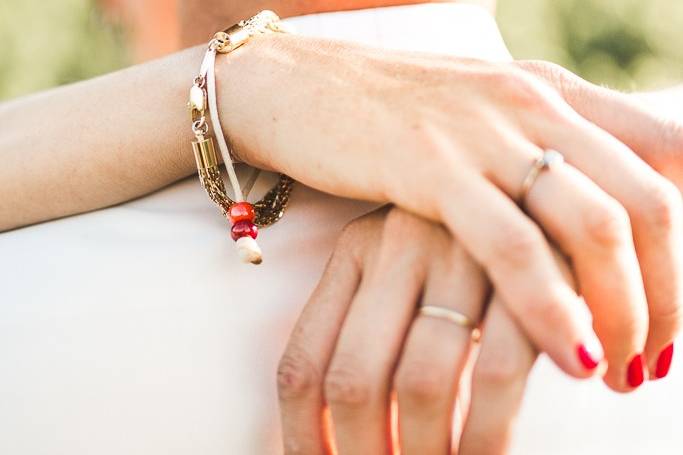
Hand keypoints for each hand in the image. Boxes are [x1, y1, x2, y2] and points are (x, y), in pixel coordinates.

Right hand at [223, 34, 682, 388]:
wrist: (296, 86)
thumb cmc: (386, 116)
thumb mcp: (478, 122)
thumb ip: (535, 155)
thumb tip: (583, 228)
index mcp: (551, 93)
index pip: (668, 154)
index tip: (669, 305)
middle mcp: (532, 104)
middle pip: (648, 205)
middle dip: (668, 296)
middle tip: (652, 360)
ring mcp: (483, 133)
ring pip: (595, 227)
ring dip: (624, 313)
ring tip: (618, 373)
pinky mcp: (430, 167)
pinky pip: (512, 246)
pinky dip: (552, 308)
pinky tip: (570, 357)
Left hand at [277, 206, 566, 454]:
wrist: (542, 173)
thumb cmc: (465, 232)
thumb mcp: (401, 258)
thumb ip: (365, 322)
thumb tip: (331, 420)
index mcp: (354, 249)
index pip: (302, 361)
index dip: (302, 435)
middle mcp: (397, 247)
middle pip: (353, 381)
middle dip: (361, 454)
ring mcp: (459, 254)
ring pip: (418, 384)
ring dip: (424, 453)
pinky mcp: (525, 270)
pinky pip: (494, 374)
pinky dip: (487, 434)